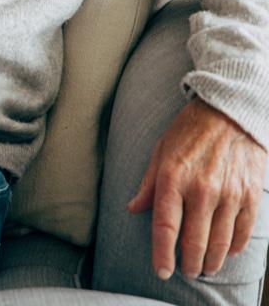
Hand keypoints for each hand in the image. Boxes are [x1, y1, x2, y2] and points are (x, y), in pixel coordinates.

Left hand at [128, 98, 266, 279]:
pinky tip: (227, 252)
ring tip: (206, 268)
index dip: (163, 254)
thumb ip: (148, 185)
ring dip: (213, 261)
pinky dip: (235, 246)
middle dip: (191, 264)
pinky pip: (244, 230)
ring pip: (221, 242)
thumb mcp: (159, 152)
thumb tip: (133, 209)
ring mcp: (229, 193)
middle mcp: (202, 189)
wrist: (229, 112)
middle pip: (195, 242)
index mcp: (173, 178)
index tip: (162, 272)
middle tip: (188, 272)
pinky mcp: (251, 194)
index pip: (166, 226)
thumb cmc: (188, 132)